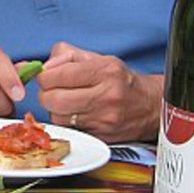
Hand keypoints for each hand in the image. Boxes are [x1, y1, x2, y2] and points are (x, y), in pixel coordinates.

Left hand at [37, 42, 162, 142]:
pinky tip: (77, 114)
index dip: (44, 76)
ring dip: (55, 110)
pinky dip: (66, 121)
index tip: (47, 76)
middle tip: (52, 90)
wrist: (151, 106)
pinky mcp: (101, 137)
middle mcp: (106, 95)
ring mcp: (104, 119)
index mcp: (105, 71)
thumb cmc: (120, 80)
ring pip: (58, 117)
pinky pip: (69, 129)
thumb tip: (43, 67)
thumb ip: (66, 55)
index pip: (56, 76)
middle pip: (53, 100)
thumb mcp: (98, 58)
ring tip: (67, 102)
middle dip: (46, 94)